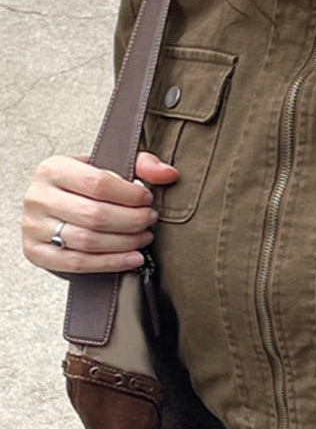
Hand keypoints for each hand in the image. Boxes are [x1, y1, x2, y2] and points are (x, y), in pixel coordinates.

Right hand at [22, 152, 177, 274]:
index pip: (97, 183)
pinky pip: (76, 263)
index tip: (148, 200)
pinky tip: (132, 258)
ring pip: (87, 241)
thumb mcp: (110, 166)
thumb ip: (142, 165)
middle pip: (94, 215)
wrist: (57, 204)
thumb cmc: (85, 186)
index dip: (129, 195)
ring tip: (144, 237)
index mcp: (53, 169)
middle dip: (131, 221)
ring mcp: (33, 226)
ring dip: (124, 243)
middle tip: (149, 221)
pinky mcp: (35, 252)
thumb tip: (169, 174)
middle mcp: (38, 197)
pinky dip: (110, 263)